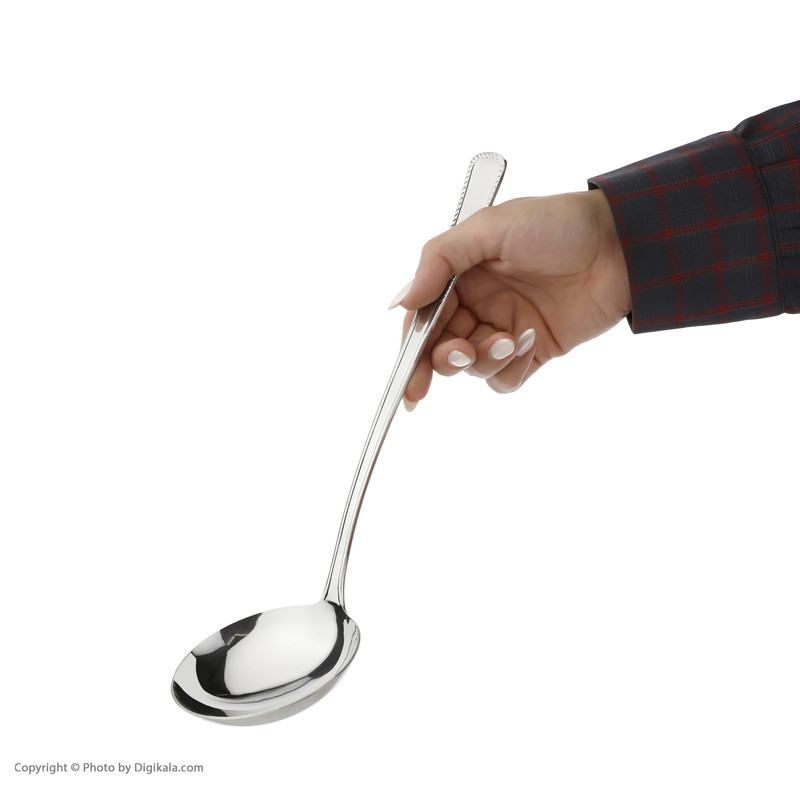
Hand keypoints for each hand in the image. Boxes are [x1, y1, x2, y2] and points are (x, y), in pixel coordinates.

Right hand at [391, 190, 630, 406]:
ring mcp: (505, 329)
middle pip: (441, 349)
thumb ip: (440, 261)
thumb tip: (399, 302)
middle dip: (445, 359)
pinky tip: (530, 342)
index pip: (422, 319)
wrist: (623, 245)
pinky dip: (512, 370)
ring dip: (485, 360)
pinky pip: (506, 379)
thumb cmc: (558, 225)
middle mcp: (478, 304)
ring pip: (473, 367)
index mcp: (461, 275)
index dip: (411, 350)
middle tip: (462, 353)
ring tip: (511, 339)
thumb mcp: (489, 228)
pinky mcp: (533, 351)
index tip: (409, 381)